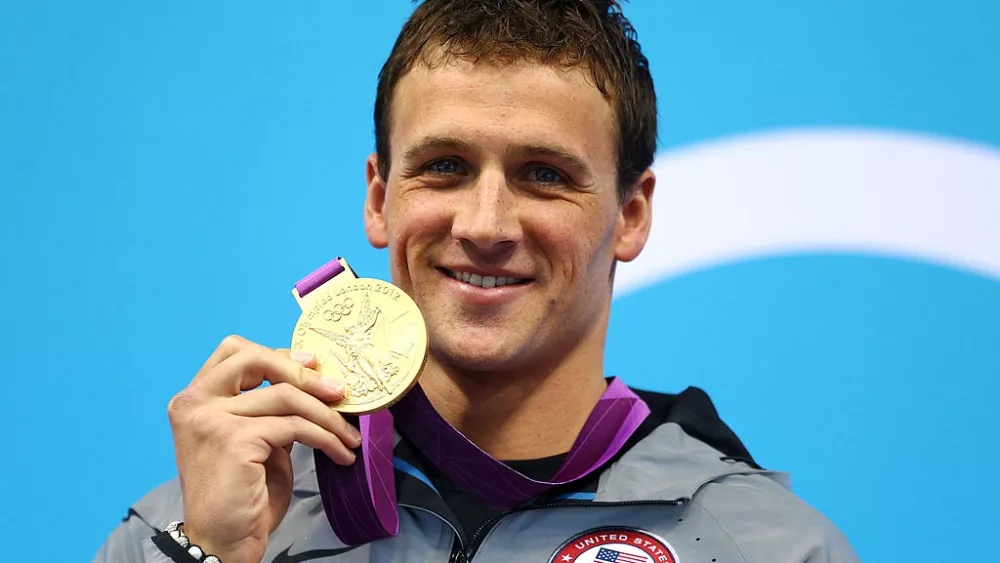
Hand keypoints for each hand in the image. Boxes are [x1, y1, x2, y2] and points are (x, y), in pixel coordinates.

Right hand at [167, 335, 358, 562]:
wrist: (222, 541)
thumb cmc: (241, 494)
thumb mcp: (254, 439)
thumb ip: (268, 409)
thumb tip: (313, 383)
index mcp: (194, 399)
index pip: (234, 351)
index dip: (277, 354)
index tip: (313, 364)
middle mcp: (195, 403)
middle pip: (255, 359)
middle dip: (303, 373)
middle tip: (338, 392)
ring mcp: (212, 419)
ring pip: (285, 396)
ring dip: (328, 416)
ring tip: (348, 436)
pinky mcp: (234, 440)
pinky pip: (295, 426)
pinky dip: (326, 438)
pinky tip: (340, 452)